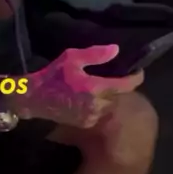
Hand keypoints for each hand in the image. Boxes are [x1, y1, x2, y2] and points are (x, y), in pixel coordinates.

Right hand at [13, 44, 143, 127]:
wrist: (34, 98)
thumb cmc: (52, 76)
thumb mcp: (72, 58)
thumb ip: (96, 55)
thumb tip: (116, 50)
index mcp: (96, 87)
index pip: (126, 85)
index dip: (136, 77)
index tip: (138, 70)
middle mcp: (97, 104)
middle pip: (120, 95)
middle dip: (120, 86)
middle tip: (116, 76)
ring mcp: (92, 116)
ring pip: (111, 104)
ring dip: (110, 95)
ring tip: (103, 85)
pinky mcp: (86, 123)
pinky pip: (101, 112)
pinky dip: (101, 104)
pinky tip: (92, 97)